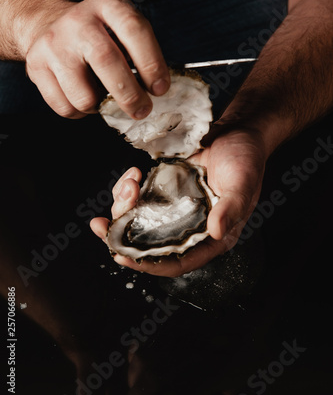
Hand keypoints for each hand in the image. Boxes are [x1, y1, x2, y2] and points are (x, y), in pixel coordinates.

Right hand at [25, 0, 169, 117]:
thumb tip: (155, 91)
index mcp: (108, 5)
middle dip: (130, 95)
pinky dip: (80, 113)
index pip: (134, 30)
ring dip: (100, 107)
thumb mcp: (120, 28)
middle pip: (107, 62)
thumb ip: (138, 53)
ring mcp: (54, 44)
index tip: (160, 89)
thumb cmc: (96, 33)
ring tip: (105, 99)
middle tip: (142, 110)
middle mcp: (79, 21)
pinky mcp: (36, 65)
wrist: (46, 23)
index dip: (152, 64)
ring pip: (83, 96)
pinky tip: (84, 99)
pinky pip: (65, 106)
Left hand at [90, 127, 266, 276]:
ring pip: (139, 220)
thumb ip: (231, 208)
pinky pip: (139, 197)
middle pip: (150, 244)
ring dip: (124, 206)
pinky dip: (129, 189)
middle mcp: (190, 226)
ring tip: (129, 183)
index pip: (177, 261)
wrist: (236, 130)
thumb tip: (216, 232)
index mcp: (212, 235)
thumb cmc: (246, 157)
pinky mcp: (164, 190)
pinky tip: (133, 175)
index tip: (122, 256)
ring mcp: (174, 208)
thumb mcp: (242, 182)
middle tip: (103, 223)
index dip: (148, 264)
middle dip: (123, 236)